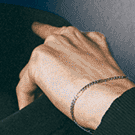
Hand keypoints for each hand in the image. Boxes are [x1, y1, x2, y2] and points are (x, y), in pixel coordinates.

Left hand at [16, 21, 134, 130]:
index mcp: (83, 37)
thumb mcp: (102, 66)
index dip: (44, 31)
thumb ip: (86, 60)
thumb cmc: (111, 91)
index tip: (34, 27)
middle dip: (43, 75)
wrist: (110, 100)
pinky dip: (25, 99)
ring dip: (33, 88)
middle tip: (46, 96)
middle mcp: (66, 36)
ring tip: (40, 105)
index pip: (58, 32)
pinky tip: (29, 108)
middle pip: (42, 56)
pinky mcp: (38, 62)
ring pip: (31, 71)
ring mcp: (52, 46)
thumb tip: (72, 76)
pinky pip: (24, 85)